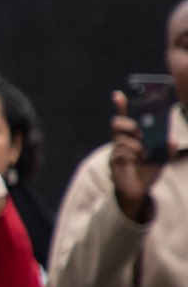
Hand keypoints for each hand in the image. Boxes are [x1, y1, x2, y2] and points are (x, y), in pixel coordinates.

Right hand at [108, 90, 162, 221]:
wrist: (139, 191)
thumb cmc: (147, 171)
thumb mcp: (162, 158)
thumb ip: (166, 148)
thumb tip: (172, 141)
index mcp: (132, 136)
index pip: (125, 117)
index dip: (120, 105)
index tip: (118, 94)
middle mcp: (121, 141)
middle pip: (116, 123)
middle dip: (128, 123)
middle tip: (140, 130)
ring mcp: (116, 150)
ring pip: (120, 138)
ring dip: (135, 143)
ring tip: (144, 152)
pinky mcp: (115, 161)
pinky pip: (120, 152)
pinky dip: (132, 153)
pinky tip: (140, 159)